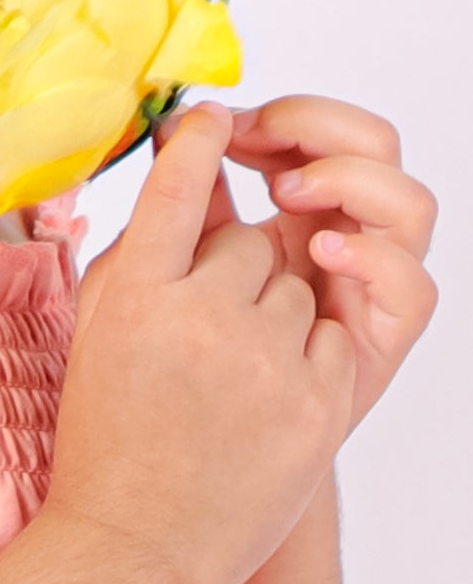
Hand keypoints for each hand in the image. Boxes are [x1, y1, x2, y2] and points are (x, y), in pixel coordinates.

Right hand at [45, 104, 356, 583]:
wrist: (138, 543)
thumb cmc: (109, 428)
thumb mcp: (100, 323)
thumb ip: (143, 243)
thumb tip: (184, 161)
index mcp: (133, 294)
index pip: (174, 188)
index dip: (196, 143)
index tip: (212, 118)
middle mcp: (198, 319)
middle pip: (244, 242)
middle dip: (230, 270)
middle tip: (200, 322)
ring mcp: (263, 363)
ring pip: (290, 284)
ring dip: (268, 312)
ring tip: (227, 371)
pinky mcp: (317, 406)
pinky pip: (326, 332)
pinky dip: (302, 353)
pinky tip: (261, 394)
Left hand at [171, 94, 439, 438]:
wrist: (188, 473)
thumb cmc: (174, 361)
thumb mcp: (169, 262)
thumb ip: (184, 195)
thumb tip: (172, 121)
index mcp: (297, 203)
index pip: (321, 126)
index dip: (283, 110)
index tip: (222, 120)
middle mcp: (343, 233)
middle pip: (375, 143)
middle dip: (313, 127)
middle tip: (253, 144)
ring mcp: (368, 285)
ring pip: (407, 203)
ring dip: (344, 181)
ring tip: (286, 195)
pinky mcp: (380, 340)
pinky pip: (413, 287)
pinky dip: (374, 258)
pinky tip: (322, 253)